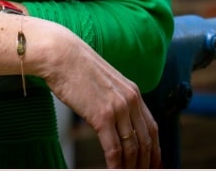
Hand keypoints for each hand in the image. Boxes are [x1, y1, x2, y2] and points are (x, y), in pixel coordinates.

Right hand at [38, 37, 159, 168]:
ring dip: (130, 167)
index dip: (155, 150)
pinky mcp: (102, 116)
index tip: (154, 163)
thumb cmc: (75, 68)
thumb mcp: (105, 82)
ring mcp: (118, 108)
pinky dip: (115, 165)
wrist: (60, 54)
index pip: (152, 128)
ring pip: (131, 148)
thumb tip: (115, 120)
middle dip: (145, 163)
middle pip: (145, 141)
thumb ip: (115, 99)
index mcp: (133, 92)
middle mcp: (130, 100)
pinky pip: (113, 149)